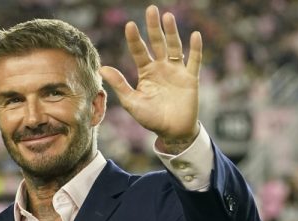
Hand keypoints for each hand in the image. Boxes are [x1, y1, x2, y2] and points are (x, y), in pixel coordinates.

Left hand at [100, 5, 201, 149]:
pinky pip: (194, 61)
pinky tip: (194, 35)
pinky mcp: (190, 78)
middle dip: (154, 27)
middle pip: (157, 43)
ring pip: (175, 47)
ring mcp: (177, 71)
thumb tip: (102, 68)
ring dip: (172, 32)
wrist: (171, 131)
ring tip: (167, 17)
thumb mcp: (132, 102)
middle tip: (151, 9)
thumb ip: (120, 84)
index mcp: (146, 72)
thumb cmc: (150, 117)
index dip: (135, 39)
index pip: (139, 51)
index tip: (129, 25)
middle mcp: (161, 67)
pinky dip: (195, 49)